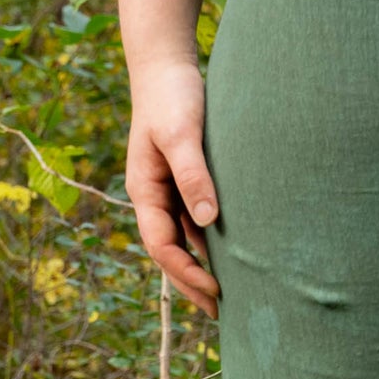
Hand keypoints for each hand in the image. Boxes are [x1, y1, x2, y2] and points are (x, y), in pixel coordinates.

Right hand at [125, 59, 220, 316]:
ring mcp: (168, 190)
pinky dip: (210, 243)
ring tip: (231, 295)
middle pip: (171, 252)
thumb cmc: (172, 96)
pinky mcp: (186, 180)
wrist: (167, 65)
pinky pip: (196, 222)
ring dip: (202, 267)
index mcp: (144, 190)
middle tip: (223, 313)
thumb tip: (208, 220)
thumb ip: (194, 174)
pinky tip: (233, 256)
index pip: (161, 246)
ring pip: (184, 240)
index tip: (216, 290)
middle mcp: (154, 196)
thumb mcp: (182, 133)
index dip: (186, 273)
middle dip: (193, 283)